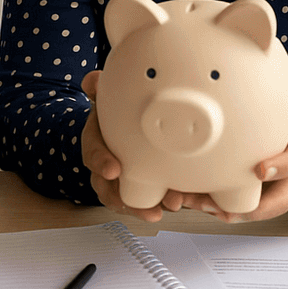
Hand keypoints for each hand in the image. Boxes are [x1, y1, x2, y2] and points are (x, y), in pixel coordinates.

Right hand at [80, 71, 185, 221]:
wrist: (122, 126)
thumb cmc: (114, 117)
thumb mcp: (106, 100)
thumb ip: (100, 89)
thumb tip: (92, 80)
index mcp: (97, 145)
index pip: (93, 155)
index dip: (101, 163)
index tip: (112, 169)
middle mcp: (111, 170)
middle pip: (113, 192)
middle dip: (131, 203)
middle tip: (150, 208)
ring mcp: (130, 183)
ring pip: (137, 202)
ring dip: (156, 207)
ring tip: (175, 204)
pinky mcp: (153, 188)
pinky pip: (161, 200)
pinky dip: (178, 203)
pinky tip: (195, 203)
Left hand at [177, 63, 287, 222]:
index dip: (280, 168)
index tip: (260, 170)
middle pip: (276, 201)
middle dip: (247, 207)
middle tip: (216, 204)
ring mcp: (279, 189)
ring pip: (256, 209)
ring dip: (223, 210)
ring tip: (193, 203)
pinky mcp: (263, 194)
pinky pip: (243, 206)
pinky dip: (218, 207)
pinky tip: (192, 200)